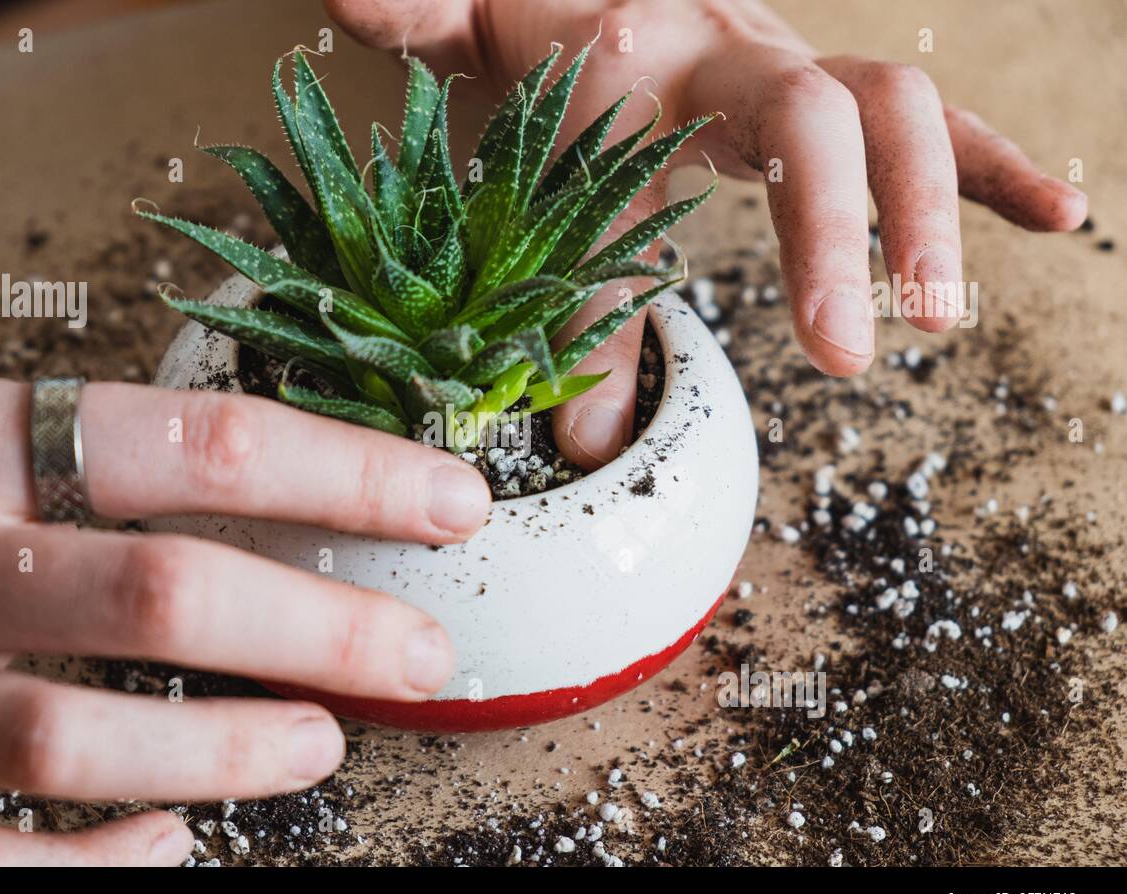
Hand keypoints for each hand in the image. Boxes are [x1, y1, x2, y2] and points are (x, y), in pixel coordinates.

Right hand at [0, 348, 488, 864]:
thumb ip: (47, 438)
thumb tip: (250, 467)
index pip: (194, 444)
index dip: (345, 475)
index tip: (448, 503)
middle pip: (165, 597)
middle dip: (324, 627)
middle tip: (419, 652)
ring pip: (80, 744)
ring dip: (229, 752)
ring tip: (318, 743)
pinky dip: (109, 861)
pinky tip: (169, 838)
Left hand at [326, 0, 1087, 464]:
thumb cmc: (538, 20)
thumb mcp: (477, 33)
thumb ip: (424, 15)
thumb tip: (347, 1)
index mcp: (649, 45)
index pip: (703, 137)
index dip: (765, 238)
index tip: (803, 345)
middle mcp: (741, 46)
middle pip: (829, 117)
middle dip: (854, 233)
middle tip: (859, 349)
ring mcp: (800, 67)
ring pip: (899, 114)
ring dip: (933, 211)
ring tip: (941, 314)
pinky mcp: (836, 94)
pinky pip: (935, 124)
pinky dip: (996, 170)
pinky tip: (1056, 221)